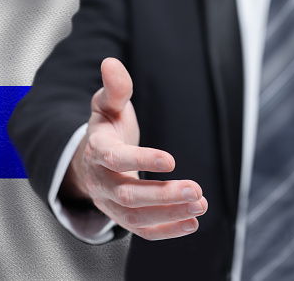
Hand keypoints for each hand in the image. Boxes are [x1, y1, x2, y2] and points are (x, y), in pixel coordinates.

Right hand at [61, 57, 207, 240]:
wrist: (92, 160)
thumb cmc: (106, 130)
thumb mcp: (107, 105)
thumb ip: (114, 88)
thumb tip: (111, 63)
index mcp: (97, 150)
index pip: (115, 159)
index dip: (141, 160)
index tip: (171, 161)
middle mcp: (100, 181)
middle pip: (127, 195)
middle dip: (162, 195)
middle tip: (196, 189)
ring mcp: (109, 203)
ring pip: (136, 217)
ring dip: (169, 214)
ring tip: (201, 205)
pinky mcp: (122, 217)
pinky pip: (141, 230)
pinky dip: (166, 231)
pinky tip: (191, 223)